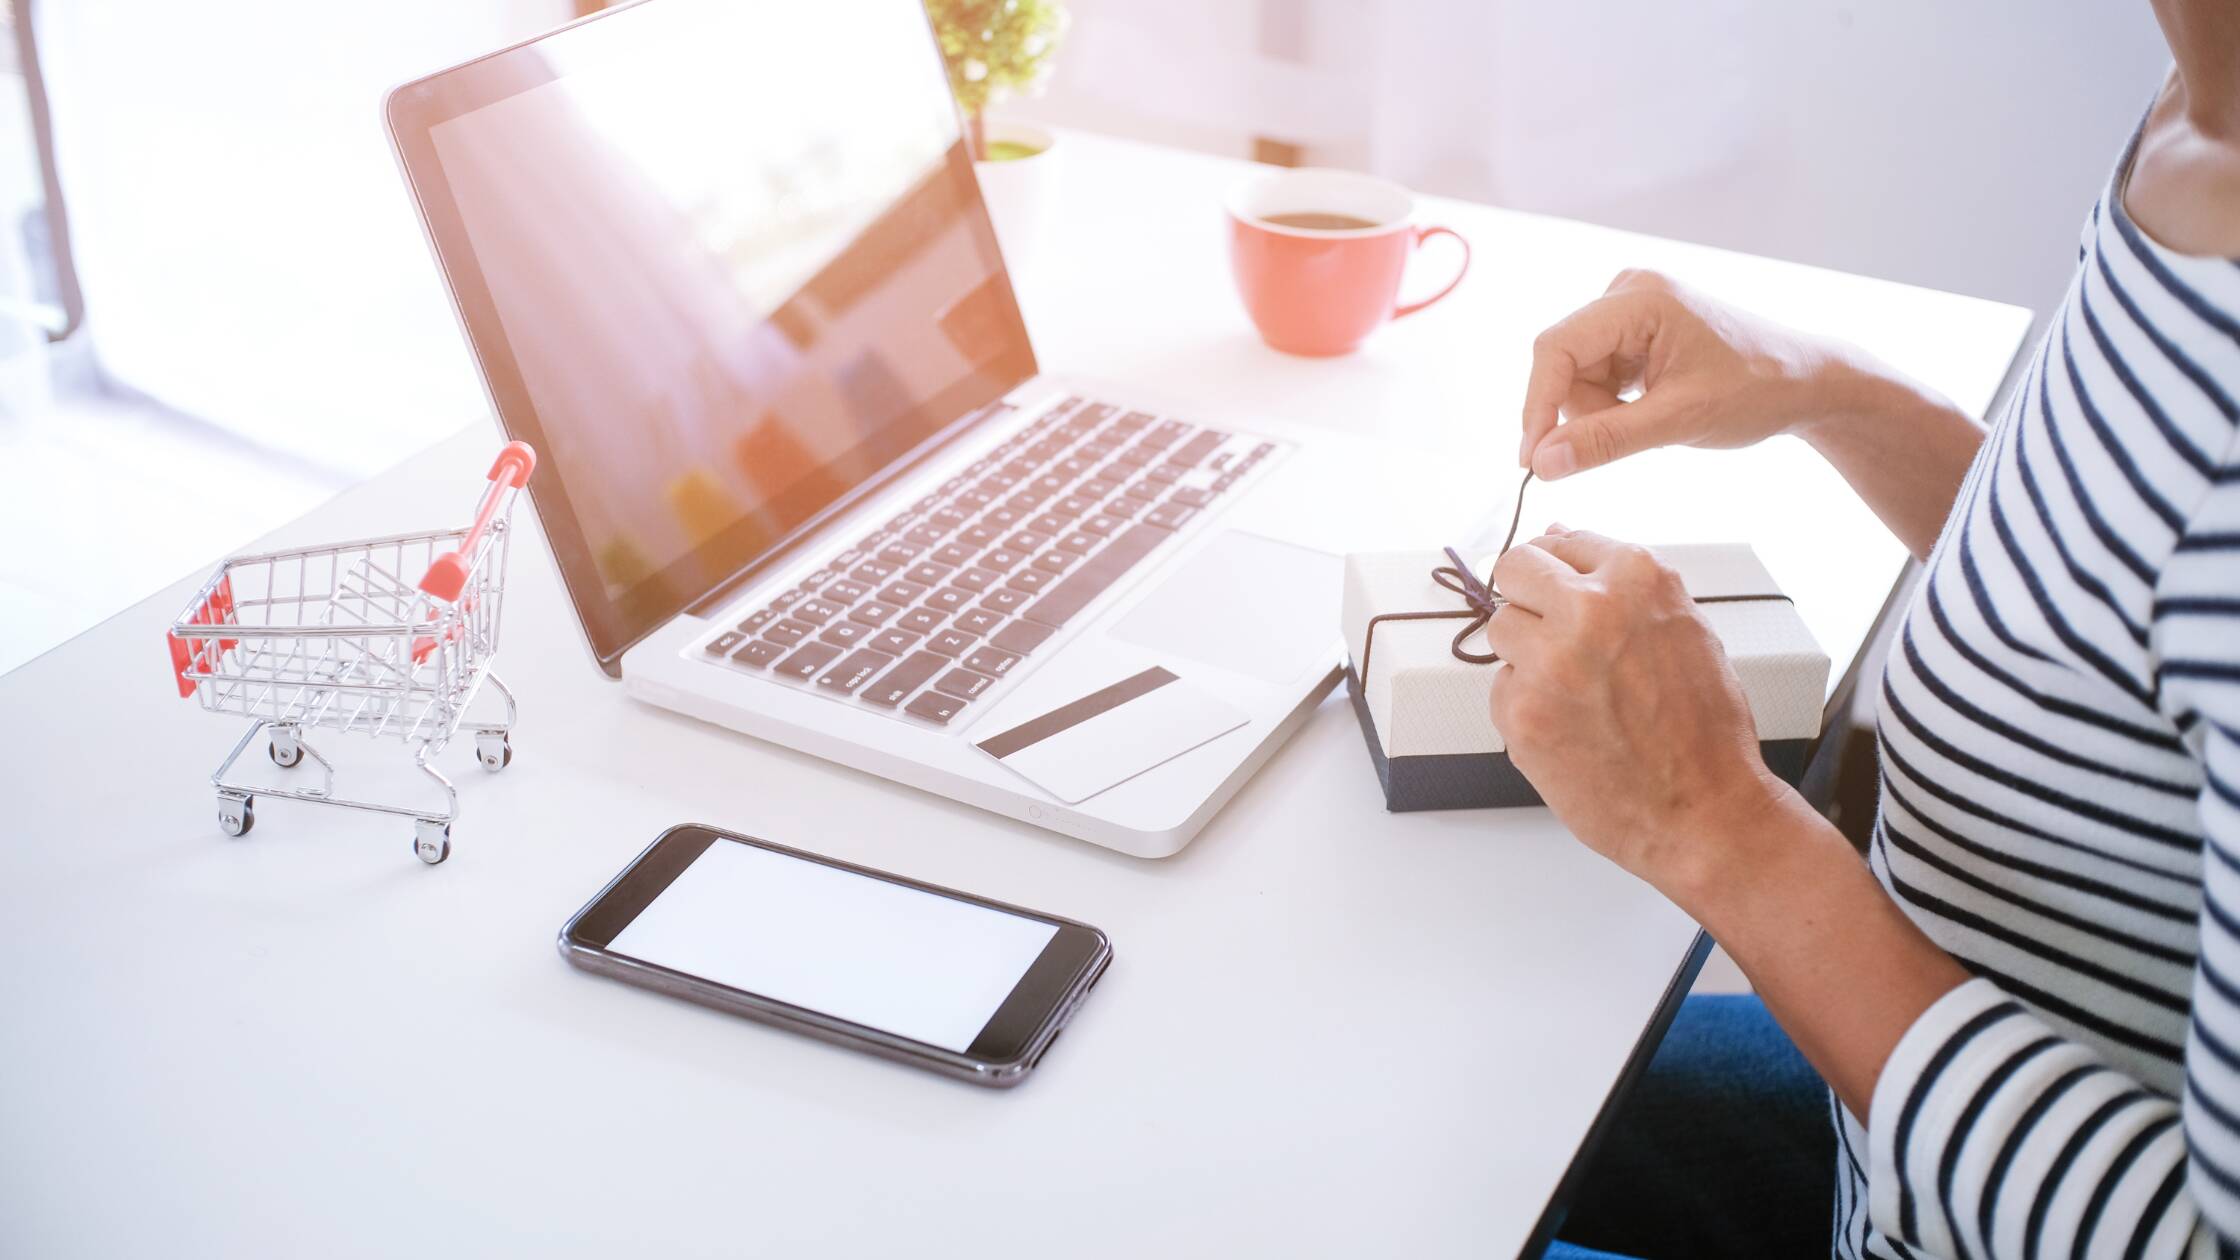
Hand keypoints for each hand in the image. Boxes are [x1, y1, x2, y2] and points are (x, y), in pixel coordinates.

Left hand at [1484, 527, 1789, 904]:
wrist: (1704, 812)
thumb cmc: (1704, 728)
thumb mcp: (1683, 629)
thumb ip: (1619, 582)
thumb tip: (1557, 535)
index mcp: (1637, 577)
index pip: (1561, 541)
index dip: (1559, 572)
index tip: (1563, 594)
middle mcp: (1588, 609)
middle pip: (1515, 569)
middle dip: (1527, 595)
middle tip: (1553, 634)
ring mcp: (1549, 661)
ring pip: (1501, 627)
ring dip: (1527, 653)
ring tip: (1577, 690)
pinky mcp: (1520, 712)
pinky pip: (1502, 687)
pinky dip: (1527, 705)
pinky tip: (1572, 729)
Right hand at [1519, 269, 1850, 480]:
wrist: (1806, 382)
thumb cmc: (1757, 391)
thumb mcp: (1678, 422)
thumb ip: (1605, 441)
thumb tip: (1543, 464)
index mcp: (1640, 298)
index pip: (1555, 349)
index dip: (1537, 406)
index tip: (1534, 460)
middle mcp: (1628, 290)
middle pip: (1564, 362)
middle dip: (1583, 410)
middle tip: (1626, 438)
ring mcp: (1631, 306)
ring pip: (1577, 373)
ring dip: (1600, 410)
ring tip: (1654, 418)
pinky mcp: (1635, 326)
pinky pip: (1597, 372)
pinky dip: (1614, 401)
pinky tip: (1653, 405)